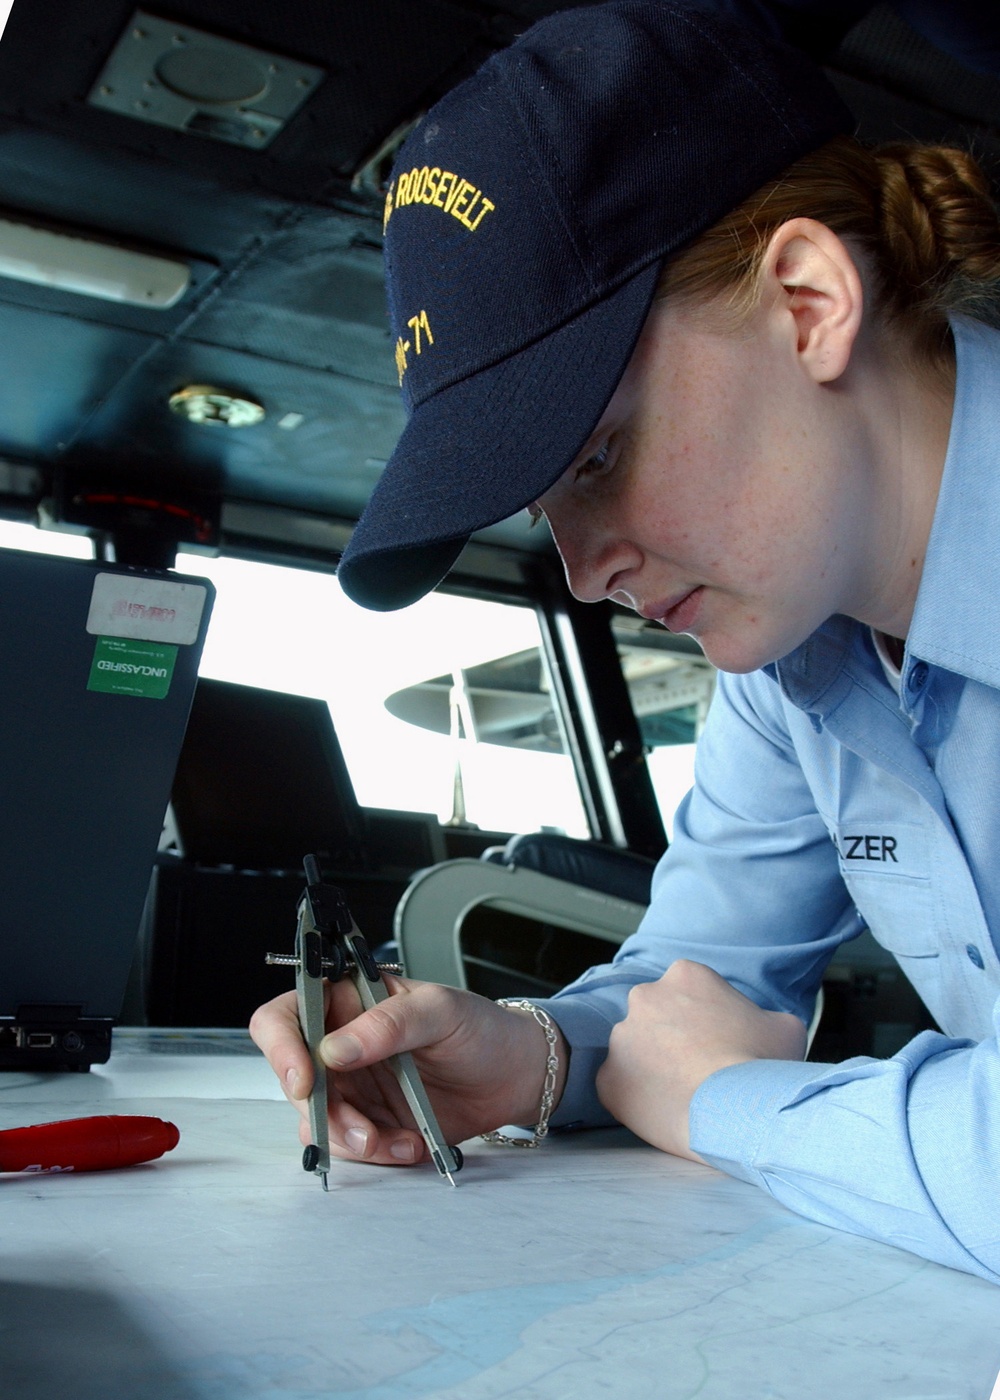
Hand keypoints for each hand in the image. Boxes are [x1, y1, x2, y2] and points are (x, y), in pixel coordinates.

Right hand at [249, 976, 567, 1167]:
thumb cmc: (480, 1028)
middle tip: (363, 1131)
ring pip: (316, 1120)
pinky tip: (410, 1145)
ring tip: (396, 1141)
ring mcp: (351, 1086)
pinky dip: (375, 1153)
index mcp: (347, 1000)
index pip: (285, 1016)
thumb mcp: (441, 1011)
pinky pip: (348, 1146)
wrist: (513, 1076)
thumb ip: (389, 1024)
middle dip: (325, 1112)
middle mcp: (339, 1043)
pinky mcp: (368, 1122)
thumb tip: (334, 1049)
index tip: (306, 1081)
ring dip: (350, 1139)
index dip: (281, 1048)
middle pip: (293, 1079)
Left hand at [595, 959, 805, 1161]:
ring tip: (683, 1093)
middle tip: (698, 1068)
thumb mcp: (785, 1027)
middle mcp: (645, 997)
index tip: (717, 1041)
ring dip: (652, 1068)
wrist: (735, 1111)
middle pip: (656, 1016)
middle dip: (672, 1039)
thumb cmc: (761, 1066)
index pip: (689, 992)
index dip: (705, 1019)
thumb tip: (765, 1027)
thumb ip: (766, 1017)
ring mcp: (621, 1038)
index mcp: (685, 975)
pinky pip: (618, 1087)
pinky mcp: (607, 1079)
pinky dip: (636, 1099)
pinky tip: (664, 1111)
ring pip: (634, 1051)